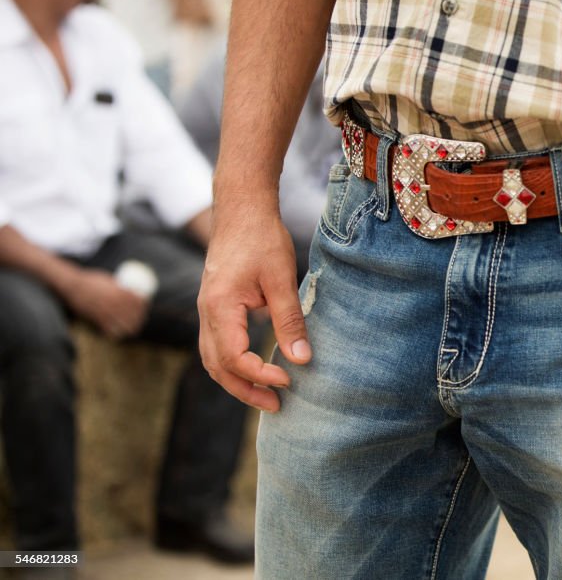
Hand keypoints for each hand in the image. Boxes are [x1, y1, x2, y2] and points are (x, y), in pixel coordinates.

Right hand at [63, 268, 148, 339]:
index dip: (143, 304)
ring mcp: (106, 313)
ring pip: (124, 324)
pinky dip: (117, 333)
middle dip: (140, 317)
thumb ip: (118, 287)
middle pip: (133, 314)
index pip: (137, 301)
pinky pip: (110, 330)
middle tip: (142, 317)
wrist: (73, 287)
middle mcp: (114, 304)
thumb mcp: (109, 280)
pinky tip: (121, 333)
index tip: (145, 305)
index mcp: (119, 292)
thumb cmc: (91, 280)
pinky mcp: (97, 320)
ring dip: (131, 326)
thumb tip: (129, 290)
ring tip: (134, 326)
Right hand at [198, 209, 305, 411]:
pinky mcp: (215, 307)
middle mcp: (206, 312)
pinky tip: (257, 368)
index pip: (233, 357)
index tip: (288, 380)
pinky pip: (216, 345)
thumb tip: (301, 360)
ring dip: (237, 381)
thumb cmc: (261, 239)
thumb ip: (289, 321)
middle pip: (217, 366)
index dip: (259, 375)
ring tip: (267, 396)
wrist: (242, 209)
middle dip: (245, 390)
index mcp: (220, 306)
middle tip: (277, 406)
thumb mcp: (281, 279)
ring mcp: (207, 310)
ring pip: (213, 359)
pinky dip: (233, 364)